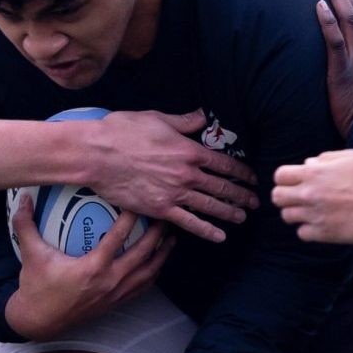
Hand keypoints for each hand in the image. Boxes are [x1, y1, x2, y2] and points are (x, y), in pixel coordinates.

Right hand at [4, 195, 173, 340]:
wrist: (39, 321)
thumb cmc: (36, 286)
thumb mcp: (31, 254)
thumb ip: (26, 224)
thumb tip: (24, 197)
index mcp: (92, 268)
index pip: (118, 237)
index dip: (131, 217)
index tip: (139, 200)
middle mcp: (109, 282)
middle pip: (143, 254)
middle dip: (157, 234)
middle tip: (165, 215)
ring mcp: (115, 295)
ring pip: (148, 273)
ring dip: (162, 255)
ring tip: (171, 238)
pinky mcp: (116, 303)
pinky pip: (142, 287)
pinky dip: (153, 273)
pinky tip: (157, 262)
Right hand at [83, 110, 258, 243]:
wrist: (98, 154)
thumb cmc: (123, 132)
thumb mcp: (157, 118)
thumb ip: (184, 121)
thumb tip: (202, 116)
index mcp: (189, 150)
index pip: (224, 164)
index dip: (241, 172)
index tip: (251, 178)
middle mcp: (188, 174)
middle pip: (222, 187)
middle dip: (241, 195)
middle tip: (255, 201)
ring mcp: (175, 193)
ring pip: (211, 206)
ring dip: (230, 212)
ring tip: (242, 217)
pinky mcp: (160, 209)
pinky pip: (189, 223)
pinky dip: (206, 230)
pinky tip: (219, 236)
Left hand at [272, 149, 352, 243]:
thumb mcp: (349, 156)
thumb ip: (325, 158)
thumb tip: (308, 164)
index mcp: (313, 173)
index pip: (280, 175)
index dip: (285, 178)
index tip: (294, 182)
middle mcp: (309, 194)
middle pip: (277, 197)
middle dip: (285, 196)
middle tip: (298, 198)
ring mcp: (314, 215)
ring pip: (286, 216)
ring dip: (296, 213)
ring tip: (311, 212)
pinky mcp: (323, 233)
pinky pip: (302, 234)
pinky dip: (308, 230)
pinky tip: (320, 225)